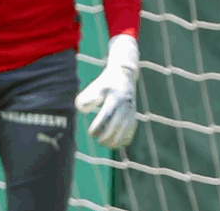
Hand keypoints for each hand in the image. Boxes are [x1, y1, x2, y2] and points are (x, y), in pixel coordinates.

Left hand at [75, 34, 139, 148]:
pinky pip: (131, 131)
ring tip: (105, 144)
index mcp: (114, 98)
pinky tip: (115, 144)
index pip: (106, 116)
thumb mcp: (94, 87)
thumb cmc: (105, 84)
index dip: (98, 127)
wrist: (124, 76)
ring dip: (115, 141)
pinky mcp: (134, 115)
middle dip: (105, 136)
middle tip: (97, 140)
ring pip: (125, 130)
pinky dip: (124, 140)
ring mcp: (131, 111)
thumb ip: (85, 99)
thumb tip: (85, 112)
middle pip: (116, 126)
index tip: (91, 133)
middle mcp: (125, 105)